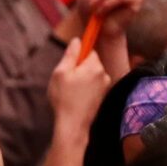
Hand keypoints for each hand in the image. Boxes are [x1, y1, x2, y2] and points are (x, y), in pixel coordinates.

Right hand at [43, 39, 113, 165]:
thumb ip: (70, 54)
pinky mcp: (103, 95)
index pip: (89, 50)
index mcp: (94, 66)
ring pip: (91, 73)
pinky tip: (75, 97)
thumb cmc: (64, 98)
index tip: (70, 64)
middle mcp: (103, 74)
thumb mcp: (61, 72)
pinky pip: (93, 84)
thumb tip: (77, 40)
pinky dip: (85, 87)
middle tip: (66, 79)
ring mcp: (105, 85)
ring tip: (70, 90)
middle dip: (78, 67)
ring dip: (81, 78)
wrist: (73, 125)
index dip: (77, 55)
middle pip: (90, 62)